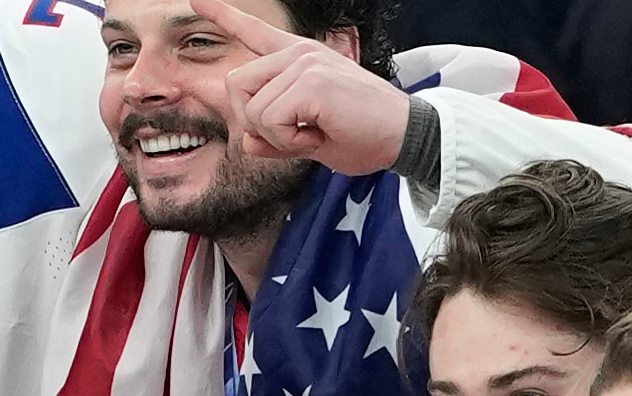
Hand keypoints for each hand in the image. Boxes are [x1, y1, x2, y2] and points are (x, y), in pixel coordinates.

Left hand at [191, 0, 411, 174]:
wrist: (407, 137)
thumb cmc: (368, 136)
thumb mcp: (312, 138)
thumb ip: (275, 136)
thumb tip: (247, 141)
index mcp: (301, 59)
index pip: (255, 33)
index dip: (224, 16)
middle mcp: (299, 54)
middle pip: (236, 85)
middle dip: (252, 123)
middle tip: (293, 138)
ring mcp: (304, 65)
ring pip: (251, 109)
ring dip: (276, 138)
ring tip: (312, 136)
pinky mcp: (311, 83)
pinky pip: (270, 121)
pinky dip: (288, 142)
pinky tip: (317, 137)